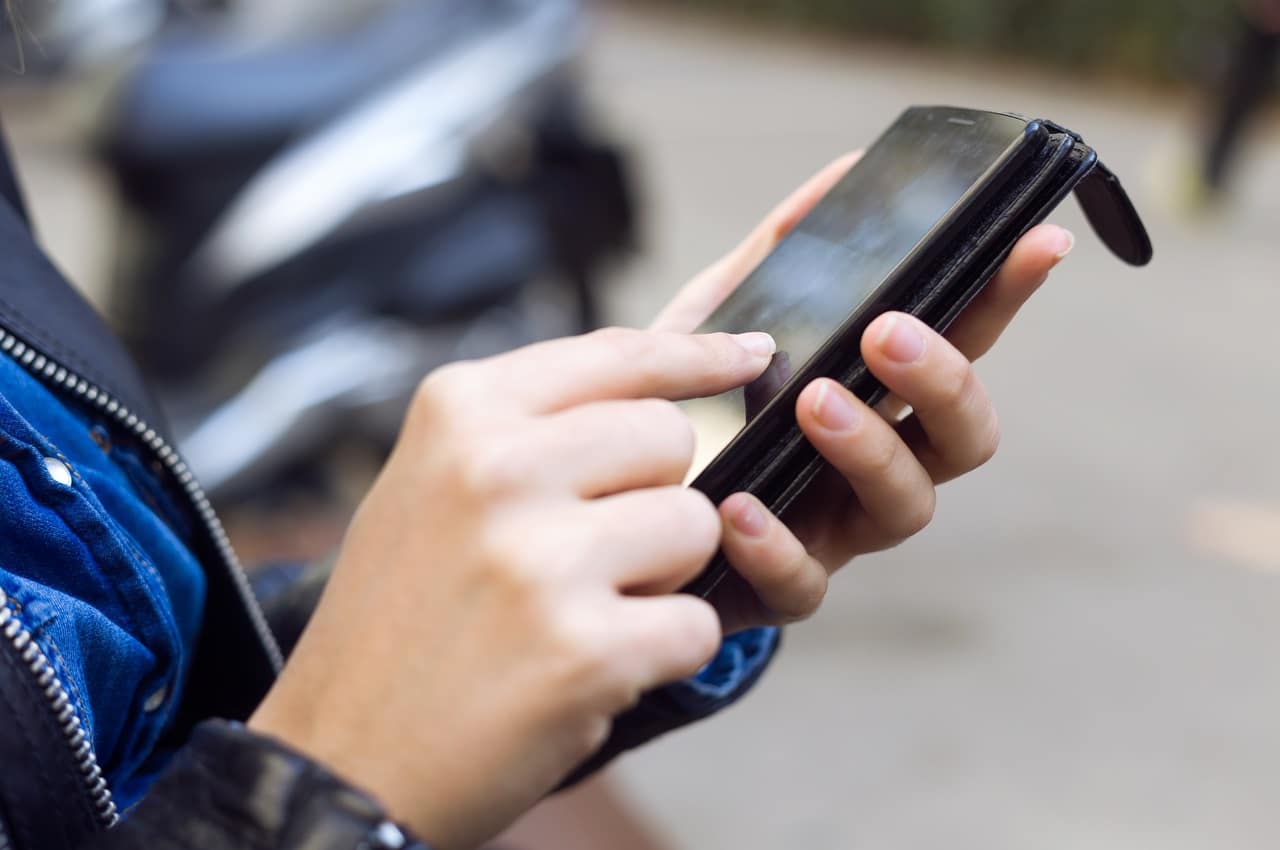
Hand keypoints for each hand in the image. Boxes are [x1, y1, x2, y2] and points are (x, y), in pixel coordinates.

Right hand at [249, 328, 775, 849]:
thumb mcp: (435, 484)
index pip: (618, 353)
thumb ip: (536, 427)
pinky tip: (590, 669)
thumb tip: (669, 382)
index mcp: (460, 412)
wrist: (341, 758)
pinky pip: (698, 624)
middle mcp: (494, 468)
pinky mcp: (582, 649)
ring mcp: (537, 559)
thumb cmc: (402, 616)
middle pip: (670, 437)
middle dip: (657, 494)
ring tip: (583, 610)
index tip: (749, 355)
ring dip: (664, 577)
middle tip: (591, 552)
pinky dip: (663, 653)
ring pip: (697, 526)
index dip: (697, 355)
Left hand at [654, 153, 1075, 632]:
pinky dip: (776, 543)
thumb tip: (842, 172)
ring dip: (871, 449)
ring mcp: (835, 528)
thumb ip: (778, 254)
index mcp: (874, 395)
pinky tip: (737, 505)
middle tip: (887, 333)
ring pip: (906, 508)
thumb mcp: (720, 317)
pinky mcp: (779, 586)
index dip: (1004, 298)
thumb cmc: (691, 403)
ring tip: (814, 403)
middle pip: (963, 438)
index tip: (1037, 242)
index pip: (960, 342)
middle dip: (944, 383)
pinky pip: (805, 583)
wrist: (615, 495)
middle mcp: (873, 464)